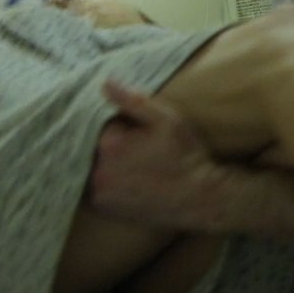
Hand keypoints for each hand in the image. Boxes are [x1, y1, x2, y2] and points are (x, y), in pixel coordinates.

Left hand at [87, 80, 221, 231]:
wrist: (200, 199)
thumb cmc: (185, 156)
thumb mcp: (166, 120)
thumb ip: (132, 101)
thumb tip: (104, 83)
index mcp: (109, 145)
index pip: (103, 125)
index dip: (122, 127)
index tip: (140, 134)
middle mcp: (98, 171)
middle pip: (95, 147)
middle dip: (112, 145)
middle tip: (141, 151)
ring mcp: (99, 193)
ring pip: (93, 166)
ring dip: (106, 163)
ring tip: (135, 165)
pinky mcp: (104, 209)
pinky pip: (95, 187)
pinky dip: (105, 181)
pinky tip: (129, 180)